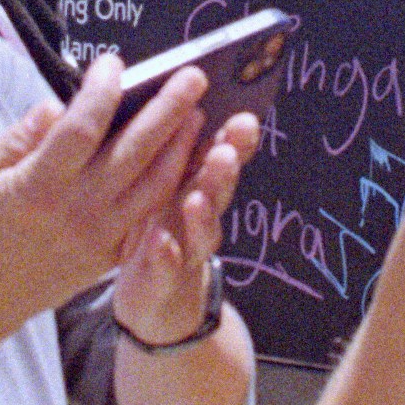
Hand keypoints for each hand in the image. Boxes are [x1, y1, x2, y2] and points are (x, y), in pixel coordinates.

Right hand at [0, 54, 215, 341]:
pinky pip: (147, 216)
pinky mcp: (106, 258)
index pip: (81, 127)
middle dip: (168, 108)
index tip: (113, 63)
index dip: (102, 90)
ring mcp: (96, 238)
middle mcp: (73, 212)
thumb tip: (57, 106)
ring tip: (197, 112)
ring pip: (153, 186)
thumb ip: (16, 139)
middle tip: (193, 76)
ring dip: (180, 147)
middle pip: (133, 151)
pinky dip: (171, 187)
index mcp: (35, 187)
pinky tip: (182, 161)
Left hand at [109, 107, 261, 345]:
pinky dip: (167, 257)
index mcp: (197, 185)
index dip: (236, 140)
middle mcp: (200, 216)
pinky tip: (161, 244)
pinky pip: (168, 268)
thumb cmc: (159, 231)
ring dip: (204, 213)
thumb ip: (173, 150)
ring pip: (202, 231)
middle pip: (218, 190)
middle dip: (224, 171)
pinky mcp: (165, 280)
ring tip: (197, 197)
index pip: (222, 156)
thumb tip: (169, 101)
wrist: (160, 304)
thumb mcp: (168, 188)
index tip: (245, 117)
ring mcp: (188, 251)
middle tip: (225, 150)